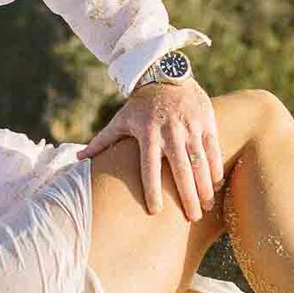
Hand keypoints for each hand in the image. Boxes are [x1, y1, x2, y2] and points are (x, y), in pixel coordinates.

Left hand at [81, 77, 223, 219]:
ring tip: (206, 208)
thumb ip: (102, 140)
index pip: (149, 167)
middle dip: (188, 195)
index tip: (155, 211)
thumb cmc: (140, 105)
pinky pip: (212, 149)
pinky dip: (215, 168)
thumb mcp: (121, 119)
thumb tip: (78, 158)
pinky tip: (215, 186)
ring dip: (205, 186)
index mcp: (148, 133)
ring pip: (200, 161)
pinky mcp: (206, 121)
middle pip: (180, 168)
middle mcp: (170, 131)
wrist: (166, 75)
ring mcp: (190, 126)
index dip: (152, 189)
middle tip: (192, 217)